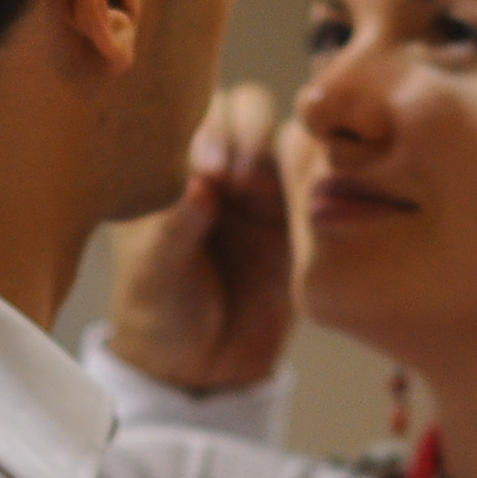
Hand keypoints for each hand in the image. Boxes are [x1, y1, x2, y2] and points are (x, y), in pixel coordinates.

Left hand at [102, 85, 294, 392]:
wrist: (203, 369)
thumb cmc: (160, 315)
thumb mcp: (155, 276)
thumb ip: (173, 230)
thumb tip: (198, 187)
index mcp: (174, 168)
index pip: (195, 116)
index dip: (207, 130)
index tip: (209, 171)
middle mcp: (222, 167)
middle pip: (246, 108)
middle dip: (247, 130)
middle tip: (239, 178)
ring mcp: (265, 190)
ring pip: (289, 136)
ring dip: (285, 152)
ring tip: (265, 195)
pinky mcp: (302, 219)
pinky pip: (321, 181)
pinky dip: (322, 180)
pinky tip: (307, 208)